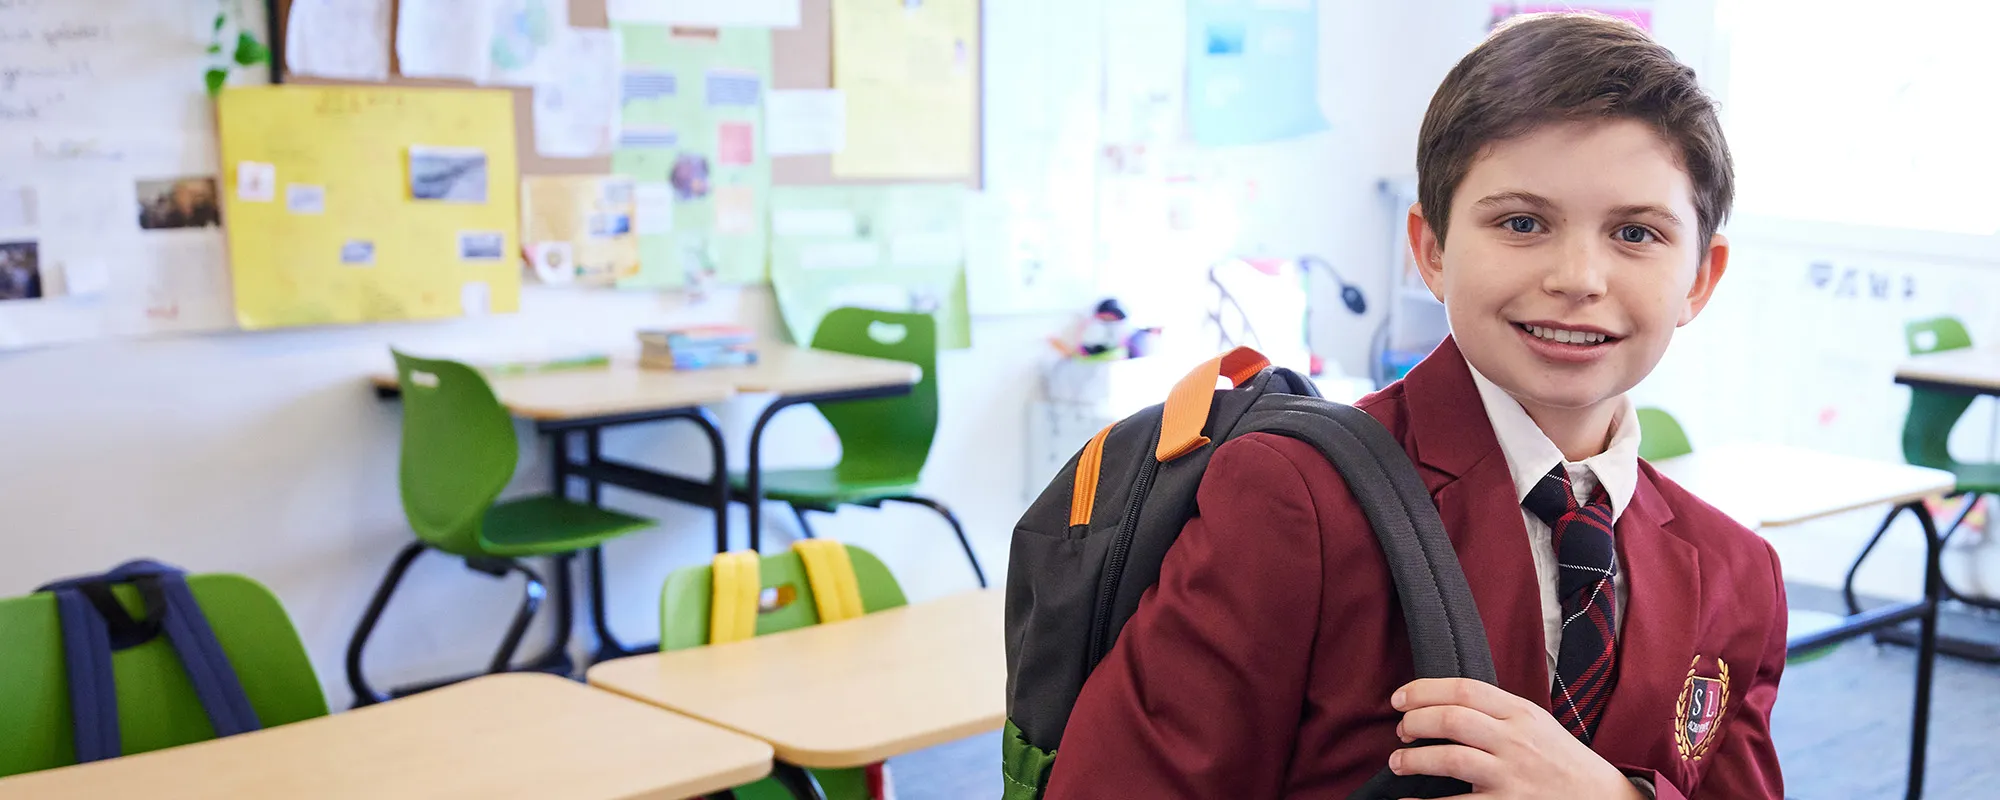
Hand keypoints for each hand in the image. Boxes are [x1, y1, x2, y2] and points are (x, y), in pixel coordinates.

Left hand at [1387, 678, 1642, 799]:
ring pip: (1450, 759)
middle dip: (1414, 722)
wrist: (1604, 799)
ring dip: (1413, 760)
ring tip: (1398, 762)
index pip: (1464, 690)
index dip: (1423, 691)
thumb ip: (1497, 710)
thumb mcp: (1537, 723)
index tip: (1399, 699)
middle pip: (1451, 720)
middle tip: (1400, 731)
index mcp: (1521, 713)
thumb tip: (1444, 702)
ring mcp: (1512, 776)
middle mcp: (1516, 741)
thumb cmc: (1563, 761)